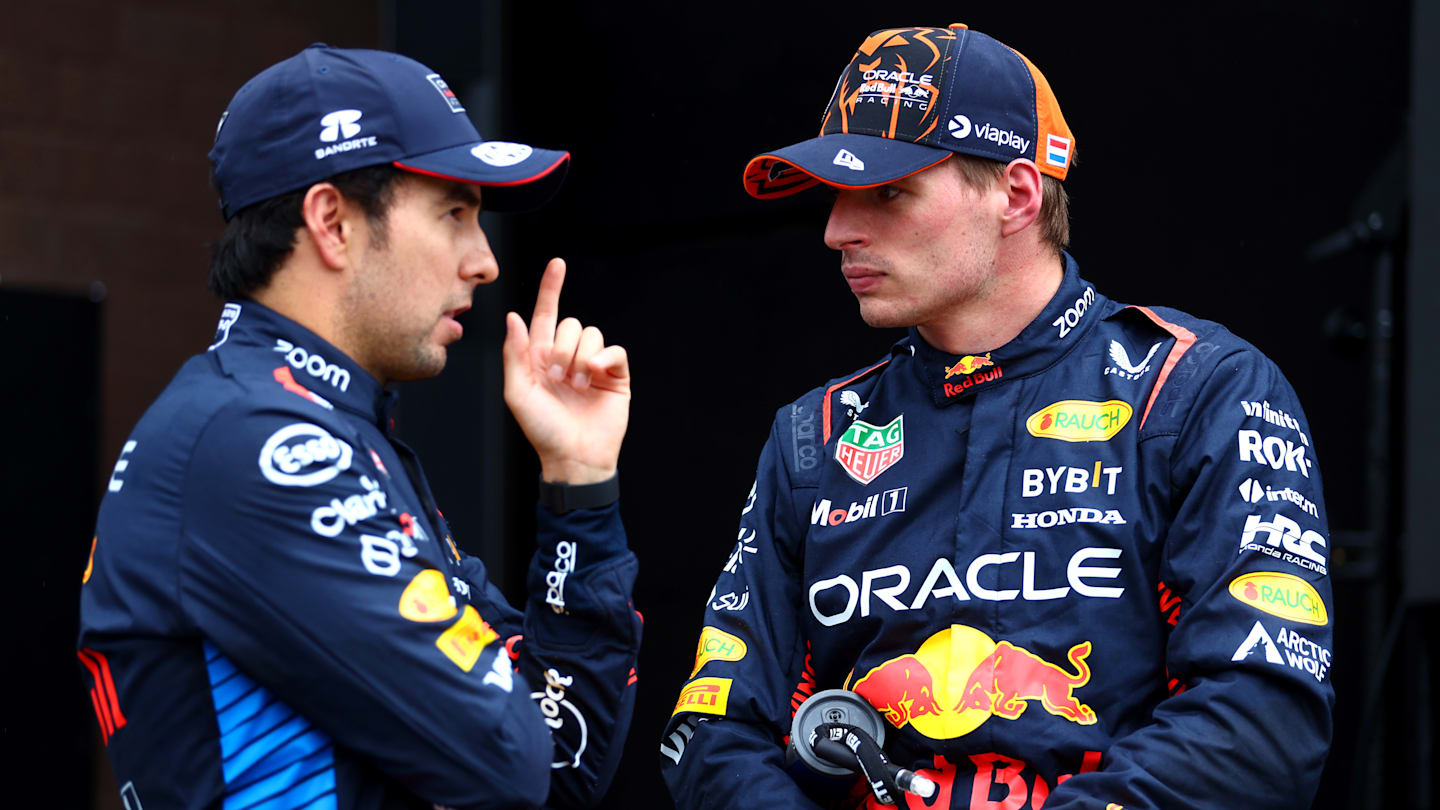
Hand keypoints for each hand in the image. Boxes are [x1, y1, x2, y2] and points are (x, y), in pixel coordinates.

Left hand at [502, 258, 630, 483]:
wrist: (574, 457)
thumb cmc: (542, 430)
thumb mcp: (517, 392)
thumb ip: (514, 353)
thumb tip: (513, 316)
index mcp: (541, 357)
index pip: (545, 314)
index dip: (550, 288)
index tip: (557, 264)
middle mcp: (567, 357)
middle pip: (570, 323)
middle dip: (562, 347)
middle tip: (557, 377)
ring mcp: (593, 366)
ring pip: (592, 334)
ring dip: (581, 358)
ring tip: (577, 385)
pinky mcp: (615, 376)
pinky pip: (615, 350)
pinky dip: (604, 358)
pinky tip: (594, 377)